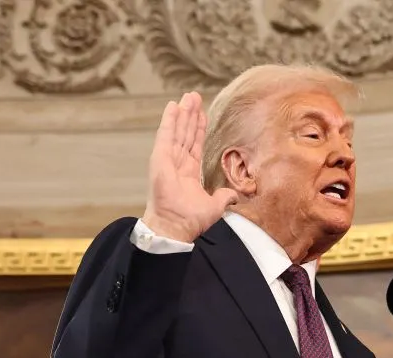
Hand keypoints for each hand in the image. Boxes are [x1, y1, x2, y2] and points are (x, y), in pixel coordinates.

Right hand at [142, 91, 238, 242]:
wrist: (176, 226)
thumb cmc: (190, 219)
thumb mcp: (215, 206)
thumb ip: (223, 197)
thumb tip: (233, 196)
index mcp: (189, 171)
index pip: (195, 144)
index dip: (199, 128)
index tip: (202, 113)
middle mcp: (178, 162)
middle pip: (186, 133)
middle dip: (191, 114)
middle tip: (194, 96)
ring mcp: (168, 158)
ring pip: (178, 130)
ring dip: (183, 112)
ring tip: (188, 96)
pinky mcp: (160, 158)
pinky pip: (166, 135)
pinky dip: (169, 120)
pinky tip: (173, 106)